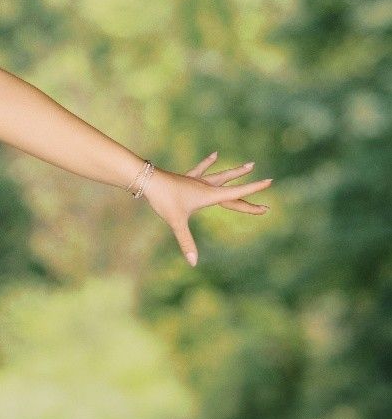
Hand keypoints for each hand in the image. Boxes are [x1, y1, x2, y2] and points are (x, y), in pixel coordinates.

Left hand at [142, 152, 272, 266]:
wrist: (148, 180)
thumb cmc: (164, 200)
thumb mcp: (177, 222)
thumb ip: (187, 242)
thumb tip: (193, 263)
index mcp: (209, 195)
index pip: (237, 194)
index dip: (254, 189)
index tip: (270, 181)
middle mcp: (206, 187)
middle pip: (233, 189)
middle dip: (250, 190)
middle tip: (268, 182)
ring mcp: (197, 181)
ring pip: (221, 176)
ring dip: (235, 172)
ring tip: (249, 164)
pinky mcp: (187, 179)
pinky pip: (201, 170)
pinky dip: (208, 163)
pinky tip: (215, 154)